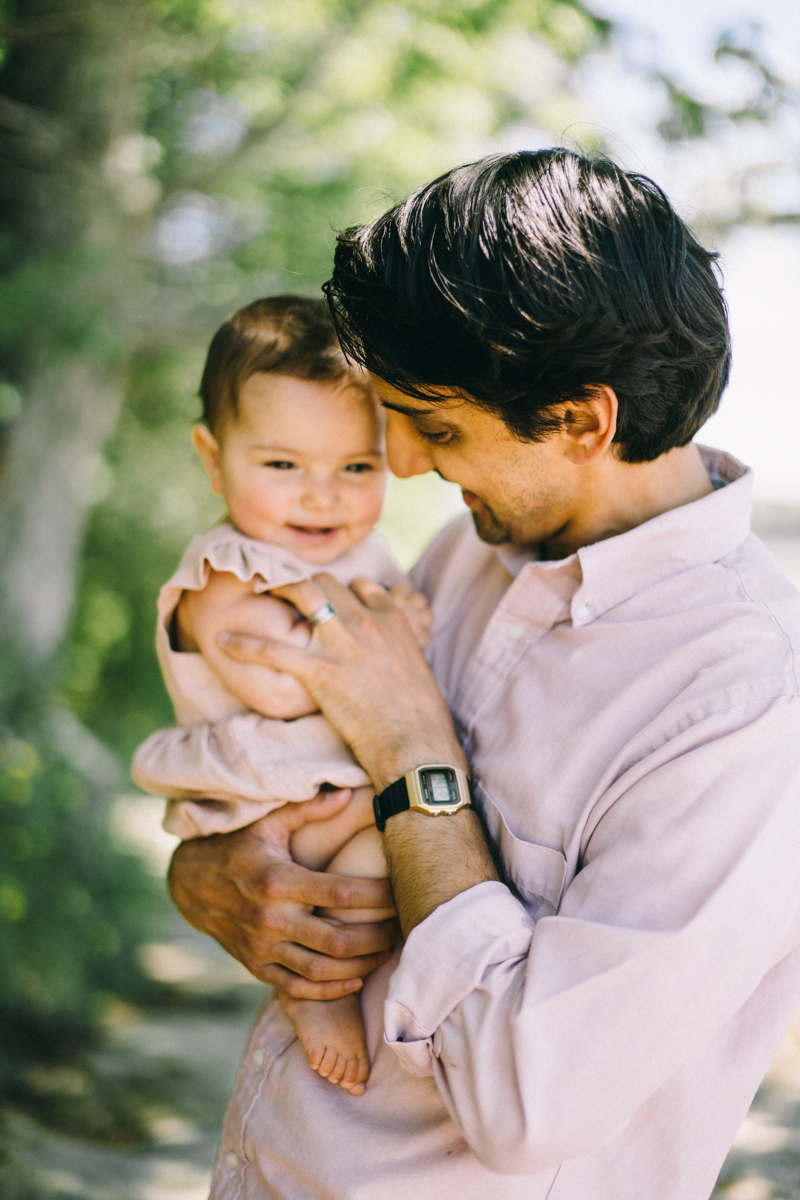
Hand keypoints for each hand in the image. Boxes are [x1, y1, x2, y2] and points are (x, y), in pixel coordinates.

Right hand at [167, 790, 398, 997]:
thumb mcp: (269, 822)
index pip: (341, 894)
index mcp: (278, 880)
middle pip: (337, 940)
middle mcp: (270, 918)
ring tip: (385, 952)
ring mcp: (262, 947)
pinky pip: (298, 988)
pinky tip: (354, 979)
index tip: (401, 891)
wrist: (191, 883)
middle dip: (377, 936)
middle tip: (402, 927)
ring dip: (360, 965)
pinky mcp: (256, 966)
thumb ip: (309, 809)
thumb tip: (348, 793)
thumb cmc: (239, 846)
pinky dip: (329, 990)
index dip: (378, 897)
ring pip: (321, 970)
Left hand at [218, 574, 464, 792]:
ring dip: (278, 590)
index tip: (330, 601)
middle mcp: (367, 621)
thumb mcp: (418, 668)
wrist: (416, 743)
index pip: (362, 585)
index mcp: (393, 620)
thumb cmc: (421, 716)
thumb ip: (398, 649)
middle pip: (327, 582)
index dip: (343, 591)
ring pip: (303, 594)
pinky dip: (243, 643)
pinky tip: (222, 641)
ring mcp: (341, 643)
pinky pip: (272, 649)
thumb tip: (386, 654)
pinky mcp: (319, 670)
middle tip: (286, 593)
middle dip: (305, 585)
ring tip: (259, 593)